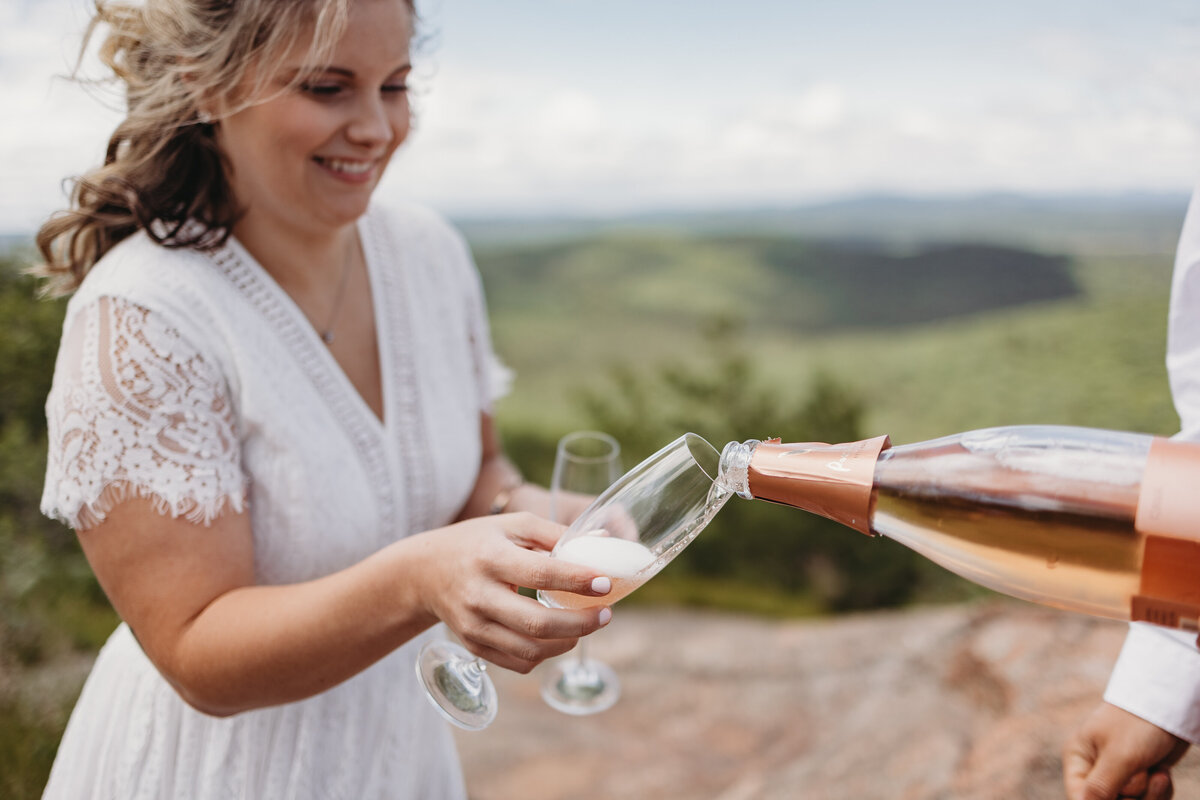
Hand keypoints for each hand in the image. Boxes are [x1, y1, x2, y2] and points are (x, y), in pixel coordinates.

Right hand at [410, 512, 612, 673]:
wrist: (425, 572)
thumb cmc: (479, 543)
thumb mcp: (513, 526)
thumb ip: (556, 534)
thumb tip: (604, 545)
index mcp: (490, 558)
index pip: (541, 574)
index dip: (577, 581)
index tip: (606, 583)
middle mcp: (479, 596)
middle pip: (538, 623)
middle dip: (581, 623)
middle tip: (607, 614)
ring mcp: (474, 626)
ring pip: (531, 650)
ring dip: (569, 642)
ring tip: (587, 625)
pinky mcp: (474, 646)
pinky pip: (519, 663)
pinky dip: (547, 654)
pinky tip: (559, 636)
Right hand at [1063, 702, 1188, 799]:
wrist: (1170, 706)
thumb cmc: (1137, 724)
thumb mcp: (1119, 757)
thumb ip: (1100, 787)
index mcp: (1079, 759)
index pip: (1079, 797)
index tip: (1118, 797)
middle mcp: (1096, 768)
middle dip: (1132, 796)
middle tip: (1144, 774)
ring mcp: (1120, 773)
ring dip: (1150, 794)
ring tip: (1157, 772)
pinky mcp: (1142, 775)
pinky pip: (1149, 799)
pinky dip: (1160, 790)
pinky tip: (1163, 772)